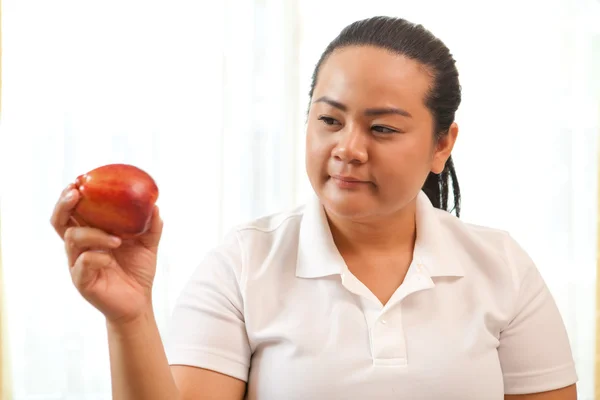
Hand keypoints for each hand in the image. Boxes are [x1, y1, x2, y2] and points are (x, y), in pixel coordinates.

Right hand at [50, 183, 163, 323]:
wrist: (139, 302)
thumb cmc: (137, 271)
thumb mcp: (148, 245)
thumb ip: (151, 226)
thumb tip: (156, 205)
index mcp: (91, 233)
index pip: (73, 210)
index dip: (71, 195)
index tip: (80, 180)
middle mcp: (80, 246)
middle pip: (59, 220)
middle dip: (64, 204)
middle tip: (77, 193)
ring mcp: (77, 263)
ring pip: (72, 239)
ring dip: (94, 234)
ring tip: (117, 239)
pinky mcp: (81, 280)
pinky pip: (81, 263)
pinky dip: (96, 256)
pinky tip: (110, 258)